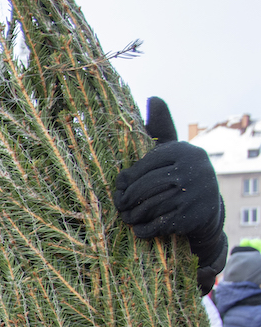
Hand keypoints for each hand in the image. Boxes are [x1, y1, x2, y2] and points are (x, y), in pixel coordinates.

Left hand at [114, 97, 226, 291]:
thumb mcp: (171, 151)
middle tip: (119, 206)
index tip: (118, 189)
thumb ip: (160, 127)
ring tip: (127, 217)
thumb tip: (153, 97)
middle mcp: (193, 169)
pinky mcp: (194, 216)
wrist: (207, 208)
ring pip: (150, 206)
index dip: (125, 181)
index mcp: (183, 151)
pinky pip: (160, 224)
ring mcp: (196, 194)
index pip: (142, 167)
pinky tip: (139, 229)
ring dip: (134, 216)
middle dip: (127, 200)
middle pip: (145, 187)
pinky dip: (145, 229)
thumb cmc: (179, 174)